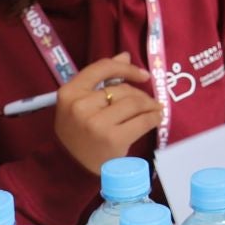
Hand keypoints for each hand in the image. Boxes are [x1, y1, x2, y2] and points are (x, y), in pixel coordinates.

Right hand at [53, 53, 160, 175]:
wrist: (72, 168)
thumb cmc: (77, 133)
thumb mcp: (79, 104)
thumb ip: (99, 81)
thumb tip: (124, 55)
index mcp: (68, 93)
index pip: (102, 68)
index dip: (126, 68)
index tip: (143, 74)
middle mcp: (80, 106)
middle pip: (121, 89)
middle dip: (139, 94)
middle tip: (148, 102)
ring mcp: (96, 123)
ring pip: (134, 103)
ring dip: (150, 105)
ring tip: (155, 109)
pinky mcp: (113, 138)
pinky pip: (142, 121)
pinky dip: (154, 118)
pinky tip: (156, 118)